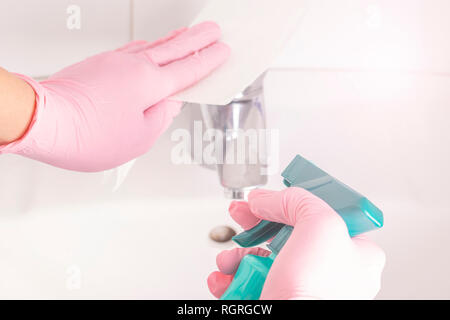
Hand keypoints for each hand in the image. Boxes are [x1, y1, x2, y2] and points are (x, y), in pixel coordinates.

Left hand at [0, 21, 229, 171]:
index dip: (209, 61)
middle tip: (213, 30)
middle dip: (198, 40)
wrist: (46, 119)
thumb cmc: (89, 134)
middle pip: (175, 49)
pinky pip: (133, 50)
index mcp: (151, 85)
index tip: (223, 51)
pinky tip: (150, 47)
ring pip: (154, 46)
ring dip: (174, 39)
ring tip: (187, 34)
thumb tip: (171, 102)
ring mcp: (116, 61)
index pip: (188, 70)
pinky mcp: (100, 63)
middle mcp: (135, 67)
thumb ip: (162, 117)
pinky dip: (149, 46)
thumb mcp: (140, 136)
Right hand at [208, 188, 385, 299]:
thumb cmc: (316, 294)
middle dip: (258, 221)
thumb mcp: (320, 225)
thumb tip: (269, 200)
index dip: (296, 200)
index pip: (325, 213)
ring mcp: (302, 287)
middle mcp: (330, 271)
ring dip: (238, 253)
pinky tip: (224, 278)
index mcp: (354, 252)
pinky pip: (252, 280)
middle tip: (242, 211)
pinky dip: (233, 277)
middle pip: (288, 231)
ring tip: (230, 258)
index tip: (276, 196)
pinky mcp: (279, 300)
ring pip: (264, 256)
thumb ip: (297, 200)